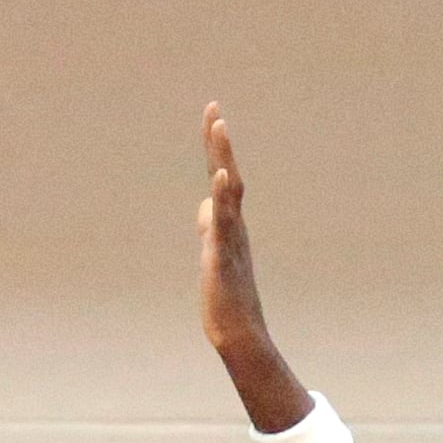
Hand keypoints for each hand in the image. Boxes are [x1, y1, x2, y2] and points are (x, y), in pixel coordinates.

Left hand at [197, 102, 267, 356]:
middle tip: (213, 109)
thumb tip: (204, 207)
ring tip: (219, 128)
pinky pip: (223, 223)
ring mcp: (230, 240)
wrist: (238, 332)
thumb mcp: (213, 253)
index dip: (216, 148)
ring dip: (223, 159)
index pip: (221, 178)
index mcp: (230, 224)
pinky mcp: (221, 257)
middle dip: (219, 143)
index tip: (212, 115)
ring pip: (228, 192)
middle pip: (227, 175)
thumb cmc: (226, 298)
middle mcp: (234, 225)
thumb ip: (209, 227)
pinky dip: (221, 198)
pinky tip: (217, 176)